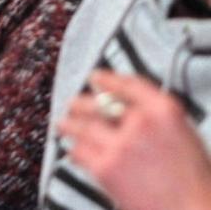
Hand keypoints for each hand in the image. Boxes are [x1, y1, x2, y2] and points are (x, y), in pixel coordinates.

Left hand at [59, 71, 210, 209]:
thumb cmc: (195, 182)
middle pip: (98, 103)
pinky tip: (72, 150)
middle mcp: (140, 122)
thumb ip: (157, 119)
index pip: (129, 84)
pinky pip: (79, 152)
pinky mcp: (104, 167)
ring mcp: (119, 144)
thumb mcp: (184, 136)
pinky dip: (74, 150)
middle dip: (82, 103)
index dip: (108, 79)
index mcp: (164, 111)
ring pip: (82, 126)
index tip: (97, 77)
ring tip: (63, 124)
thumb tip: (132, 110)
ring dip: (70, 124)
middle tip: (74, 104)